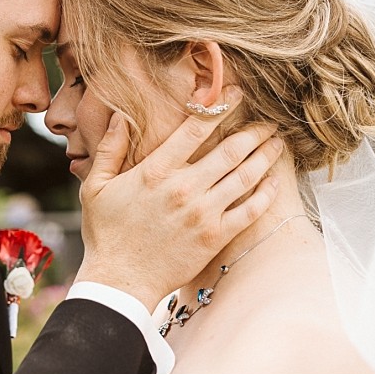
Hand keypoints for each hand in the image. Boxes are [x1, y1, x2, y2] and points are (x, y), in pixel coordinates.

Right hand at [74, 86, 282, 311]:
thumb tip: (120, 118)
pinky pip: (249, 211)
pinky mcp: (215, 237)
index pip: (196, 128)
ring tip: (277, 143)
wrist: (120, 280)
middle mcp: (184, 188)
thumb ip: (110, 149)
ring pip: (245, 176)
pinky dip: (265, 194)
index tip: (235, 93)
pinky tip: (273, 181)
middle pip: (230, 150)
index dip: (220, 106)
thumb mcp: (97, 186)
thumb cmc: (107, 234)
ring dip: (265, 156)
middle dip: (253, 131)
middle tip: (267, 120)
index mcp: (156, 171)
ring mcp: (203, 213)